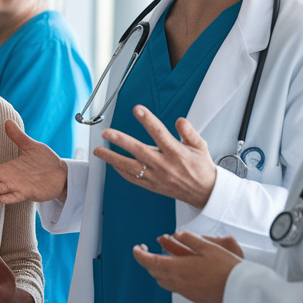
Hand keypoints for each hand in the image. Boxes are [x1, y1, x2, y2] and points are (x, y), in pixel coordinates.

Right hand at [0, 119, 67, 203]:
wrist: (60, 174)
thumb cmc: (45, 160)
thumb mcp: (31, 146)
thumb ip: (18, 137)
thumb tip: (7, 122)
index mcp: (7, 169)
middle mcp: (9, 180)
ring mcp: (17, 187)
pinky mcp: (27, 193)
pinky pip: (14, 198)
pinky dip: (8, 197)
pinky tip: (3, 196)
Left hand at [94, 105, 216, 208]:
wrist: (204, 193)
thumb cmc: (201, 168)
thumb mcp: (201, 146)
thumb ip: (190, 132)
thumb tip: (179, 121)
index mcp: (177, 153)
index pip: (160, 133)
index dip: (148, 120)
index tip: (138, 110)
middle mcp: (165, 165)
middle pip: (139, 151)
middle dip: (121, 141)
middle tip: (107, 133)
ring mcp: (157, 177)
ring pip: (130, 167)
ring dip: (112, 158)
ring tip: (98, 150)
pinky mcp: (152, 186)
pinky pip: (132, 178)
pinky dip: (120, 171)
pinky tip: (111, 163)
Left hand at [132, 230, 241, 302]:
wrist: (240, 293)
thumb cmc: (227, 269)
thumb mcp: (208, 247)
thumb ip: (190, 239)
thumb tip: (177, 234)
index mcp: (177, 268)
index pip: (149, 261)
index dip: (139, 254)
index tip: (136, 248)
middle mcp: (177, 282)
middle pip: (153, 272)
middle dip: (147, 260)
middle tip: (146, 251)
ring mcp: (184, 291)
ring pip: (162, 281)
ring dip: (158, 269)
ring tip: (162, 259)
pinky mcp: (192, 297)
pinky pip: (173, 286)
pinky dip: (169, 277)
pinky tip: (179, 270)